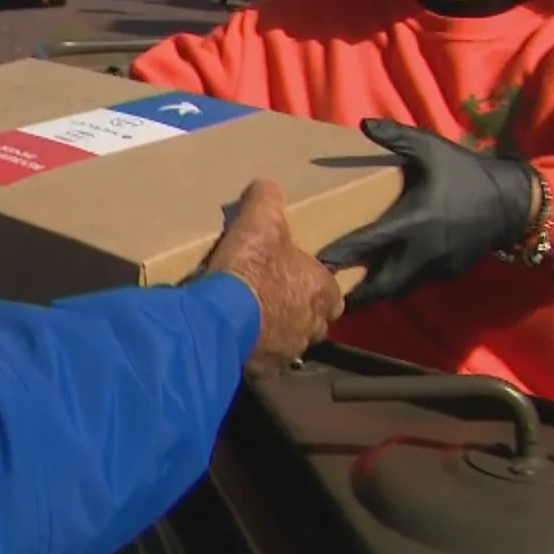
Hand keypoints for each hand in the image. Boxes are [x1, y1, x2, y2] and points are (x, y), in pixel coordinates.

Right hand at [204, 179, 344, 376]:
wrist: (220, 318)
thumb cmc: (250, 268)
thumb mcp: (259, 221)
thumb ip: (267, 199)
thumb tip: (267, 183)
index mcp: (322, 290)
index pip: (333, 292)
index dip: (316, 285)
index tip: (297, 278)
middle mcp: (314, 324)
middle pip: (315, 320)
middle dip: (300, 311)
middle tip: (274, 298)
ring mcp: (291, 351)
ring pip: (292, 342)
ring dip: (278, 332)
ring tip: (253, 319)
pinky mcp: (266, 370)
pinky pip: (265, 360)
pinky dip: (256, 351)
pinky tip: (237, 338)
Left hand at [317, 119, 537, 310]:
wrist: (514, 201)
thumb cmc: (466, 172)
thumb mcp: (431, 149)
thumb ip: (397, 138)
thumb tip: (364, 123)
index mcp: (414, 220)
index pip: (369, 242)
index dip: (342, 253)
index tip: (317, 261)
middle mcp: (423, 250)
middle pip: (382, 283)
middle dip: (356, 293)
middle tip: (326, 295)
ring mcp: (438, 265)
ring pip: (399, 287)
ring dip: (376, 292)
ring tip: (348, 296)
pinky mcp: (449, 272)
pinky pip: (417, 281)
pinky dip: (398, 283)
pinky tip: (384, 278)